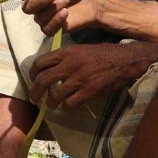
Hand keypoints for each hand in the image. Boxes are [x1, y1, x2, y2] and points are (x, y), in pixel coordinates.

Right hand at [19, 0, 100, 35]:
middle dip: (40, 0)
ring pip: (39, 18)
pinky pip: (47, 28)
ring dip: (53, 7)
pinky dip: (56, 20)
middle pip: (27, 8)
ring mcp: (44, 19)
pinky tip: (65, 12)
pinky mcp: (52, 29)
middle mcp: (37, 7)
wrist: (91, 0)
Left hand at [27, 42, 157, 109]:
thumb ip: (65, 58)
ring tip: (51, 105)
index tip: (32, 80)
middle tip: (34, 99)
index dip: (32, 74)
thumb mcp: (80, 49)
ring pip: (55, 95)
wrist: (125, 60)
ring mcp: (79, 78)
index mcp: (66, 52)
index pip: (40, 62)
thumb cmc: (102, 54)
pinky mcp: (90, 90)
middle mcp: (70, 64)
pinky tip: (68, 107)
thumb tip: (50, 68)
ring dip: (50, 103)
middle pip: (43, 80)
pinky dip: (67, 107)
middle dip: (35, 92)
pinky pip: (71, 103)